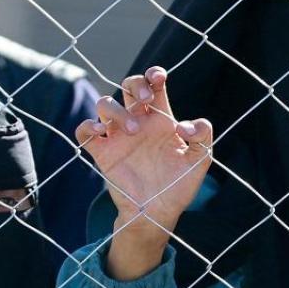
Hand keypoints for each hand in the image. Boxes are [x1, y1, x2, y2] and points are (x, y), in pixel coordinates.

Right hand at [77, 68, 212, 259]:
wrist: (159, 212)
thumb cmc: (180, 183)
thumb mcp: (200, 159)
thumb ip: (203, 136)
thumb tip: (187, 126)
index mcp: (160, 118)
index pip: (153, 86)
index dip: (153, 75)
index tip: (158, 78)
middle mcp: (138, 122)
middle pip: (127, 86)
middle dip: (135, 85)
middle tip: (146, 102)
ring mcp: (118, 136)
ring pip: (104, 104)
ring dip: (116, 110)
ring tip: (133, 130)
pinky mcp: (102, 153)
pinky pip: (85, 132)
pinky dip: (87, 126)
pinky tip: (100, 131)